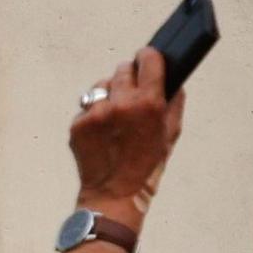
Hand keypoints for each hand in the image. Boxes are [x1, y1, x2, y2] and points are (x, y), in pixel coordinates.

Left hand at [69, 46, 186, 232]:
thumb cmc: (146, 166)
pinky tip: (102, 132)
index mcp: (148, 103)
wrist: (114, 194)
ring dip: (109, 94)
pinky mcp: (78, 124)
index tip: (146, 59)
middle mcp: (121, 103)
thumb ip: (174, 103)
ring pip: (102, 86)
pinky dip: (94, 114)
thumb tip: (174, 81)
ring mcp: (96, 113)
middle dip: (129, 78)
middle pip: (123, 69)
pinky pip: (87, 107)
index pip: (148, 59)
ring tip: (115, 117)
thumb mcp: (170, 134)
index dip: (148, 58)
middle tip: (132, 94)